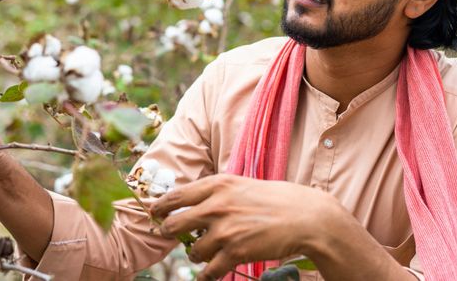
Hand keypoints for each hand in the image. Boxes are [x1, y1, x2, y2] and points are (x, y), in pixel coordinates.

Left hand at [150, 174, 330, 279]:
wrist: (304, 217)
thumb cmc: (275, 199)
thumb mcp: (241, 184)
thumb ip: (216, 192)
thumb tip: (191, 204)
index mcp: (218, 184)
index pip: (176, 195)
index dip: (159, 206)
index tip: (152, 211)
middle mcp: (216, 205)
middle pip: (174, 224)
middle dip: (169, 232)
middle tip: (170, 235)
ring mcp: (225, 230)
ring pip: (192, 251)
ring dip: (196, 255)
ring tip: (206, 252)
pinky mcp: (235, 252)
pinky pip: (208, 271)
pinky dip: (206, 275)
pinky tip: (209, 272)